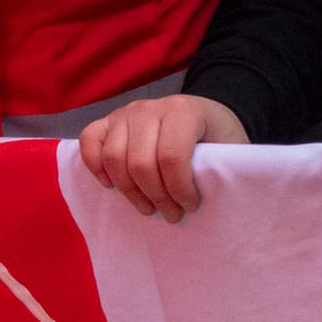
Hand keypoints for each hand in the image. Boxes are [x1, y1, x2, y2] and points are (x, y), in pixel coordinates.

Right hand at [77, 94, 248, 220]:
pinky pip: (90, 140)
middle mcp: (150, 107)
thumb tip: (208, 195)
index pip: (171, 155)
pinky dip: (95, 166)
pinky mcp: (109, 121)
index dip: (179, 188)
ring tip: (149, 206)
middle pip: (140, 162)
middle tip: (171, 214)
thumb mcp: (231, 146)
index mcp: (184, 111)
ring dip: (129, 191)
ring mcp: (126, 112)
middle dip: (156, 196)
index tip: (190, 205)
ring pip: (113, 157)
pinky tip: (113, 185)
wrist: (206, 112)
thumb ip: (220, 166)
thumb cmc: (217, 135)